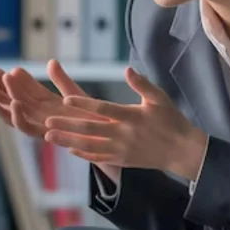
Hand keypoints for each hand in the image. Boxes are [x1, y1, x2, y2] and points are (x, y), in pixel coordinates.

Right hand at [0, 60, 105, 137]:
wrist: (108, 137)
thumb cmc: (92, 118)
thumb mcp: (75, 95)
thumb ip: (61, 80)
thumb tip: (50, 62)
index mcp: (42, 105)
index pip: (17, 92)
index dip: (3, 83)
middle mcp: (37, 117)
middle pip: (7, 104)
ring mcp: (40, 126)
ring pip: (11, 115)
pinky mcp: (47, 135)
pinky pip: (28, 128)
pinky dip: (19, 117)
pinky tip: (14, 103)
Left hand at [44, 67, 207, 179]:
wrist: (182, 151)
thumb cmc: (171, 121)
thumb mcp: (159, 98)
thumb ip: (142, 84)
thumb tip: (127, 70)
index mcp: (132, 117)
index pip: (103, 109)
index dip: (83, 105)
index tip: (66, 99)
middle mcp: (124, 134)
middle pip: (90, 129)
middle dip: (67, 124)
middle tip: (47, 120)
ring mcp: (122, 150)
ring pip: (90, 145)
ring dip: (68, 140)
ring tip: (49, 135)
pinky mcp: (122, 160)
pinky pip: (99, 158)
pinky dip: (83, 154)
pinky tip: (69, 148)